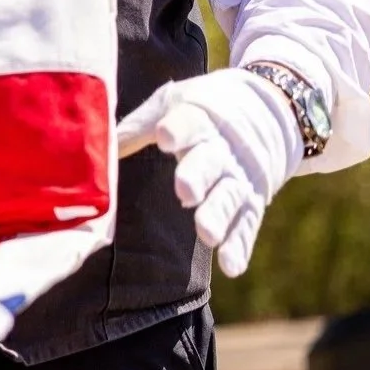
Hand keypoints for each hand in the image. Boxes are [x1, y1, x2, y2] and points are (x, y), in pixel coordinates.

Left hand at [116, 68, 301, 275]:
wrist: (274, 108)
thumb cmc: (207, 107)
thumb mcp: (174, 102)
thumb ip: (139, 125)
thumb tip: (95, 143)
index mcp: (200, 117)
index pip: (188, 121)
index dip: (177, 129)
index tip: (164, 136)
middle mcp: (222, 148)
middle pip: (209, 162)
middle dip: (197, 176)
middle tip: (184, 192)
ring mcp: (240, 176)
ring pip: (229, 196)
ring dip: (218, 215)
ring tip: (205, 233)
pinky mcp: (255, 199)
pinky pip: (247, 223)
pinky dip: (240, 245)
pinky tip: (231, 266)